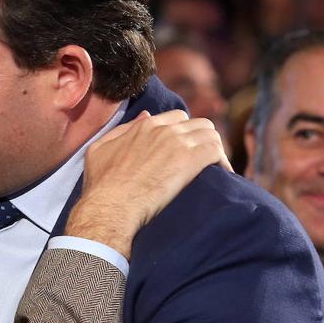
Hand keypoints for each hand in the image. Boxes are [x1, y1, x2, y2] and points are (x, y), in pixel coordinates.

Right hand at [65, 110, 230, 258]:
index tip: (186, 149)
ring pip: (212, 134)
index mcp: (146, 126)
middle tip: (205, 159)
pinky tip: (223, 176)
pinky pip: (216, 152)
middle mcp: (164, 130)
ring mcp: (178, 144)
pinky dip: (223, 162)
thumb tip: (146, 116)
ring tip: (216, 168)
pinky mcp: (190, 161)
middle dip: (204, 139)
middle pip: (199, 123)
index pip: (178, 118)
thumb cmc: (101, 184)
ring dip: (216, 149)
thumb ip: (123, 130)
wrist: (110, 206)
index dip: (185, 132)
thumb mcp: (100, 149)